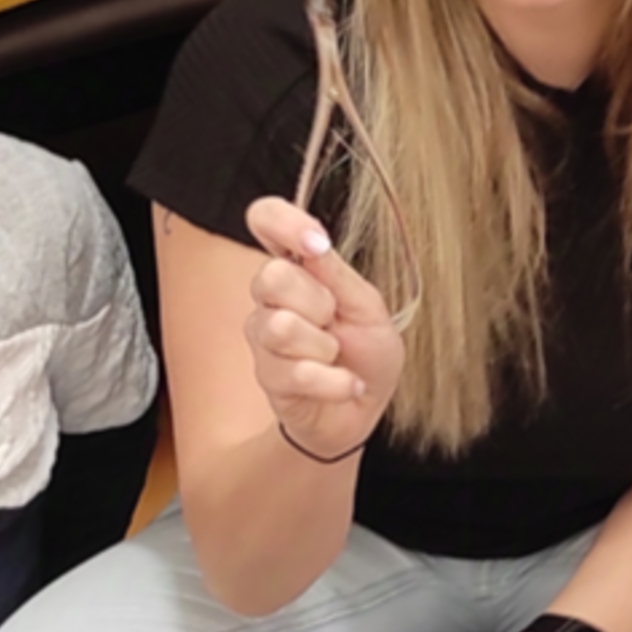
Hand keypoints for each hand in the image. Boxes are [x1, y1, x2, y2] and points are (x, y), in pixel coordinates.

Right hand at [244, 197, 403, 460]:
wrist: (361, 412)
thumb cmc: (365, 355)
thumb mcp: (368, 307)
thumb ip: (337, 274)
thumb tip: (314, 240)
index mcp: (298, 267)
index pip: (266, 219)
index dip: (282, 221)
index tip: (315, 243)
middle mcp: (270, 298)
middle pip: (271, 277)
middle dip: (318, 303)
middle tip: (335, 323)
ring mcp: (264, 338)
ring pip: (282, 328)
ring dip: (326, 348)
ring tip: (336, 358)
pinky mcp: (269, 378)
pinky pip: (299, 372)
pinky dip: (336, 383)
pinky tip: (346, 386)